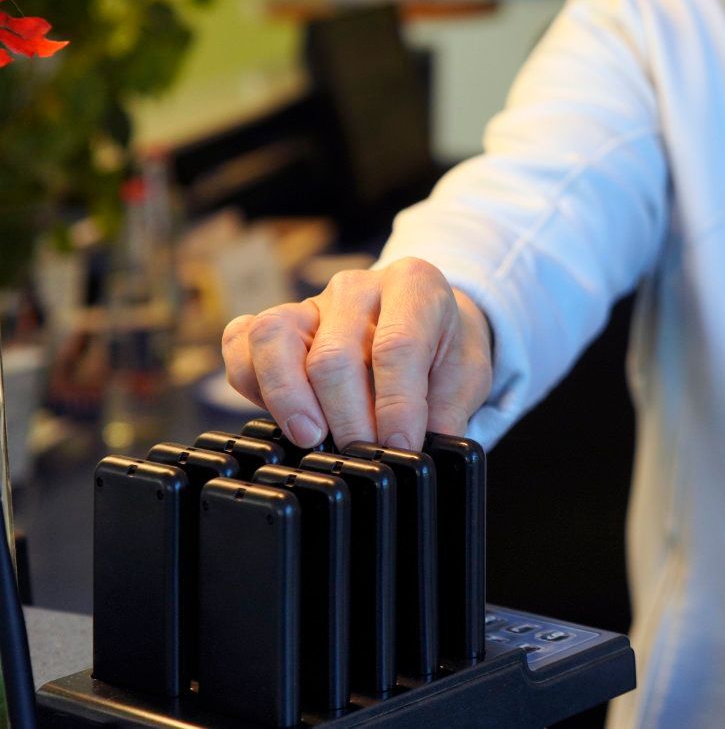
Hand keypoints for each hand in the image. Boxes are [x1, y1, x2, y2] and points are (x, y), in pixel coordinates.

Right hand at [222, 258, 491, 450]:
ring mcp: (310, 301)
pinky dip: (249, 381)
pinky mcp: (276, 320)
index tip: (400, 445)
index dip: (396, 404)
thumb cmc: (443, 350)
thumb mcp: (466, 373)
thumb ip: (448, 409)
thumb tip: (426, 450)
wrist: (428, 322)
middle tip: (365, 454)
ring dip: (289, 399)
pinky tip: (279, 415)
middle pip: (333, 354)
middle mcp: (356, 286)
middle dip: (348, 418)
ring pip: (275, 339)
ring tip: (312, 439)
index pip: (396, 345)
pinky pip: (242, 342)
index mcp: (413, 285)